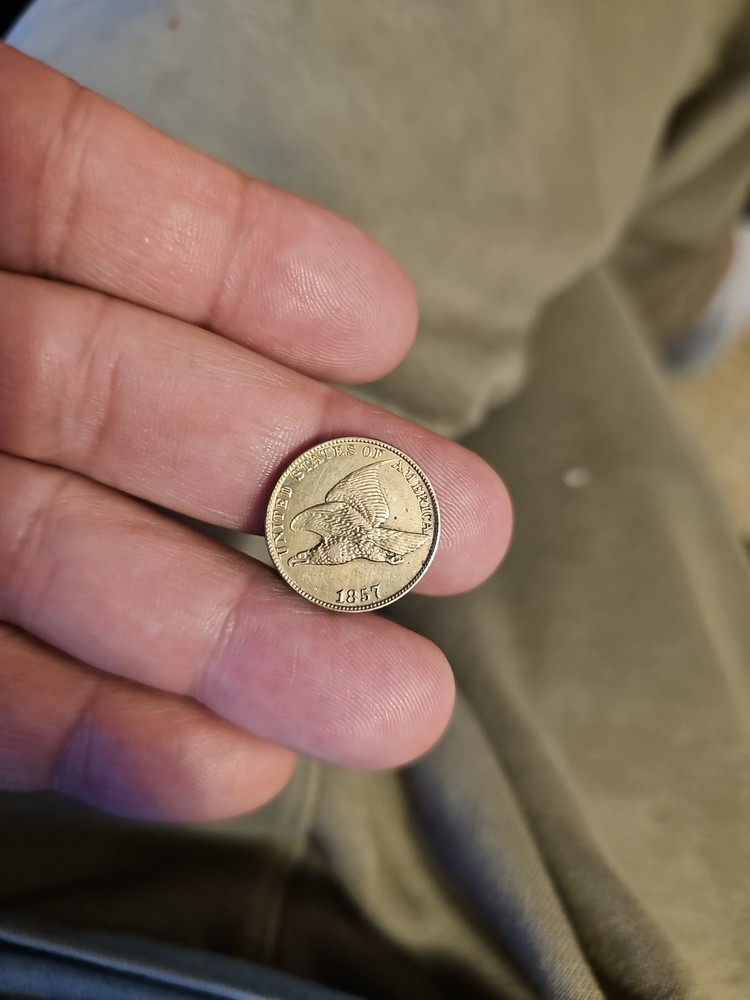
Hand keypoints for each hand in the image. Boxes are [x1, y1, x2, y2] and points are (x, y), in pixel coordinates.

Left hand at [0, 44, 511, 820]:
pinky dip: (93, 732)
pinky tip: (217, 766)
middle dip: (302, 480)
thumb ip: (30, 185)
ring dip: (235, 645)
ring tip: (395, 708)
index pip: (72, 210)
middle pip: (117, 415)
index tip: (373, 320)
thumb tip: (265, 272)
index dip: (224, 258)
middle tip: (465, 539)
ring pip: (69, 571)